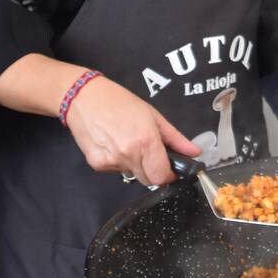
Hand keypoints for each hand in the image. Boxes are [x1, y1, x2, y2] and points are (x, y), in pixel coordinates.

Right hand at [63, 77, 201, 184]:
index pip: (162, 177)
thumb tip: (194, 152)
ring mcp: (111, 161)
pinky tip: (113, 144)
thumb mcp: (152, 115)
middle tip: (148, 151)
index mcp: (146, 140)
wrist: (83, 97)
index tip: (169, 168)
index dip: (168, 175)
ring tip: (127, 142)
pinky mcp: (97, 164)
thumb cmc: (118, 101)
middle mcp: (129, 154)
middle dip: (152, 170)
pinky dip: (118, 162)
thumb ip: (175, 138)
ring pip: (132, 175)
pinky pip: (116, 171)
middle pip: (148, 180)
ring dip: (135, 165)